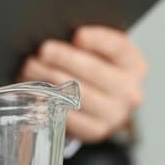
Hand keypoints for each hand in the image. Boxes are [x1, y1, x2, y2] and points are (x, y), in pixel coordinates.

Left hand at [18, 27, 148, 142]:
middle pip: (95, 71)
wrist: (101, 104)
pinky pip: (68, 116)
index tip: (77, 35)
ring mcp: (114, 114)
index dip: (97, 40)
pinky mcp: (96, 131)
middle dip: (66, 59)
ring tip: (30, 69)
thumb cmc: (96, 69)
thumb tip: (60, 33)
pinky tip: (33, 92)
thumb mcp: (99, 52)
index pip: (118, 47)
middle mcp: (130, 91)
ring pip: (78, 94)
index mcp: (134, 64)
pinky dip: (48, 102)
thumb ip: (86, 42)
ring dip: (50, 80)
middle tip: (43, 51)